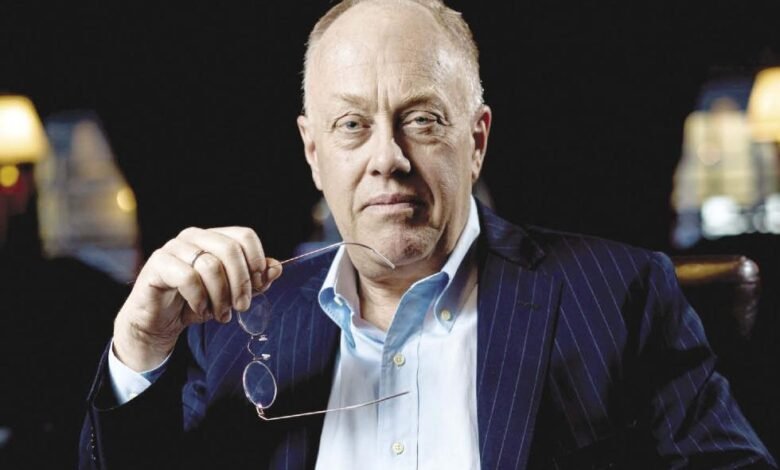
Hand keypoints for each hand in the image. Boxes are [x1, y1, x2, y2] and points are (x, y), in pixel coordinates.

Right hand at [113, 227, 282, 371]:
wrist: (159, 322)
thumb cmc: (196, 302)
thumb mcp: (231, 293)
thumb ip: (254, 280)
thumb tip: (276, 268)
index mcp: (214, 237)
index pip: (244, 236)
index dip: (257, 260)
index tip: (259, 285)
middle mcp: (194, 236)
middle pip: (230, 249)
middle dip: (241, 282)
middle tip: (242, 307)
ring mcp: (174, 248)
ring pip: (210, 265)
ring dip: (220, 296)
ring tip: (220, 314)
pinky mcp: (158, 264)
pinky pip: (187, 277)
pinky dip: (199, 298)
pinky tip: (201, 309)